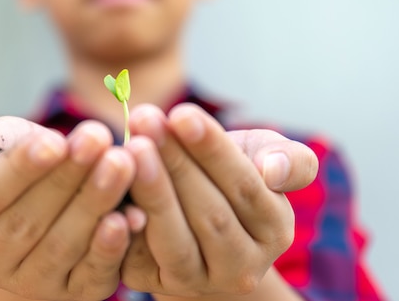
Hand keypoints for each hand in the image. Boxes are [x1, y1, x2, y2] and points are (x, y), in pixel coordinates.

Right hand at [0, 117, 137, 300]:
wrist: (55, 205)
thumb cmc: (28, 165)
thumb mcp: (1, 142)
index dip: (20, 167)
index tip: (55, 141)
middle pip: (26, 221)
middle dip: (67, 177)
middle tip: (99, 139)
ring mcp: (29, 282)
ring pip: (61, 246)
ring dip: (94, 203)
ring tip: (121, 163)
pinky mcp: (73, 294)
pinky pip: (92, 274)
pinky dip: (112, 247)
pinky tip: (130, 216)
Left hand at [120, 103, 317, 296]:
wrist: (195, 217)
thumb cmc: (228, 176)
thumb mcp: (262, 156)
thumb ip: (287, 159)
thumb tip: (274, 170)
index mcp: (275, 230)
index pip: (245, 188)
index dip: (212, 150)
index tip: (181, 113)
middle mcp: (243, 267)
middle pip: (209, 215)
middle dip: (174, 163)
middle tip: (144, 119)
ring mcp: (198, 282)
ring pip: (175, 241)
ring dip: (150, 191)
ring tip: (130, 147)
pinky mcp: (155, 284)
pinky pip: (138, 257)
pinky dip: (124, 224)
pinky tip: (110, 187)